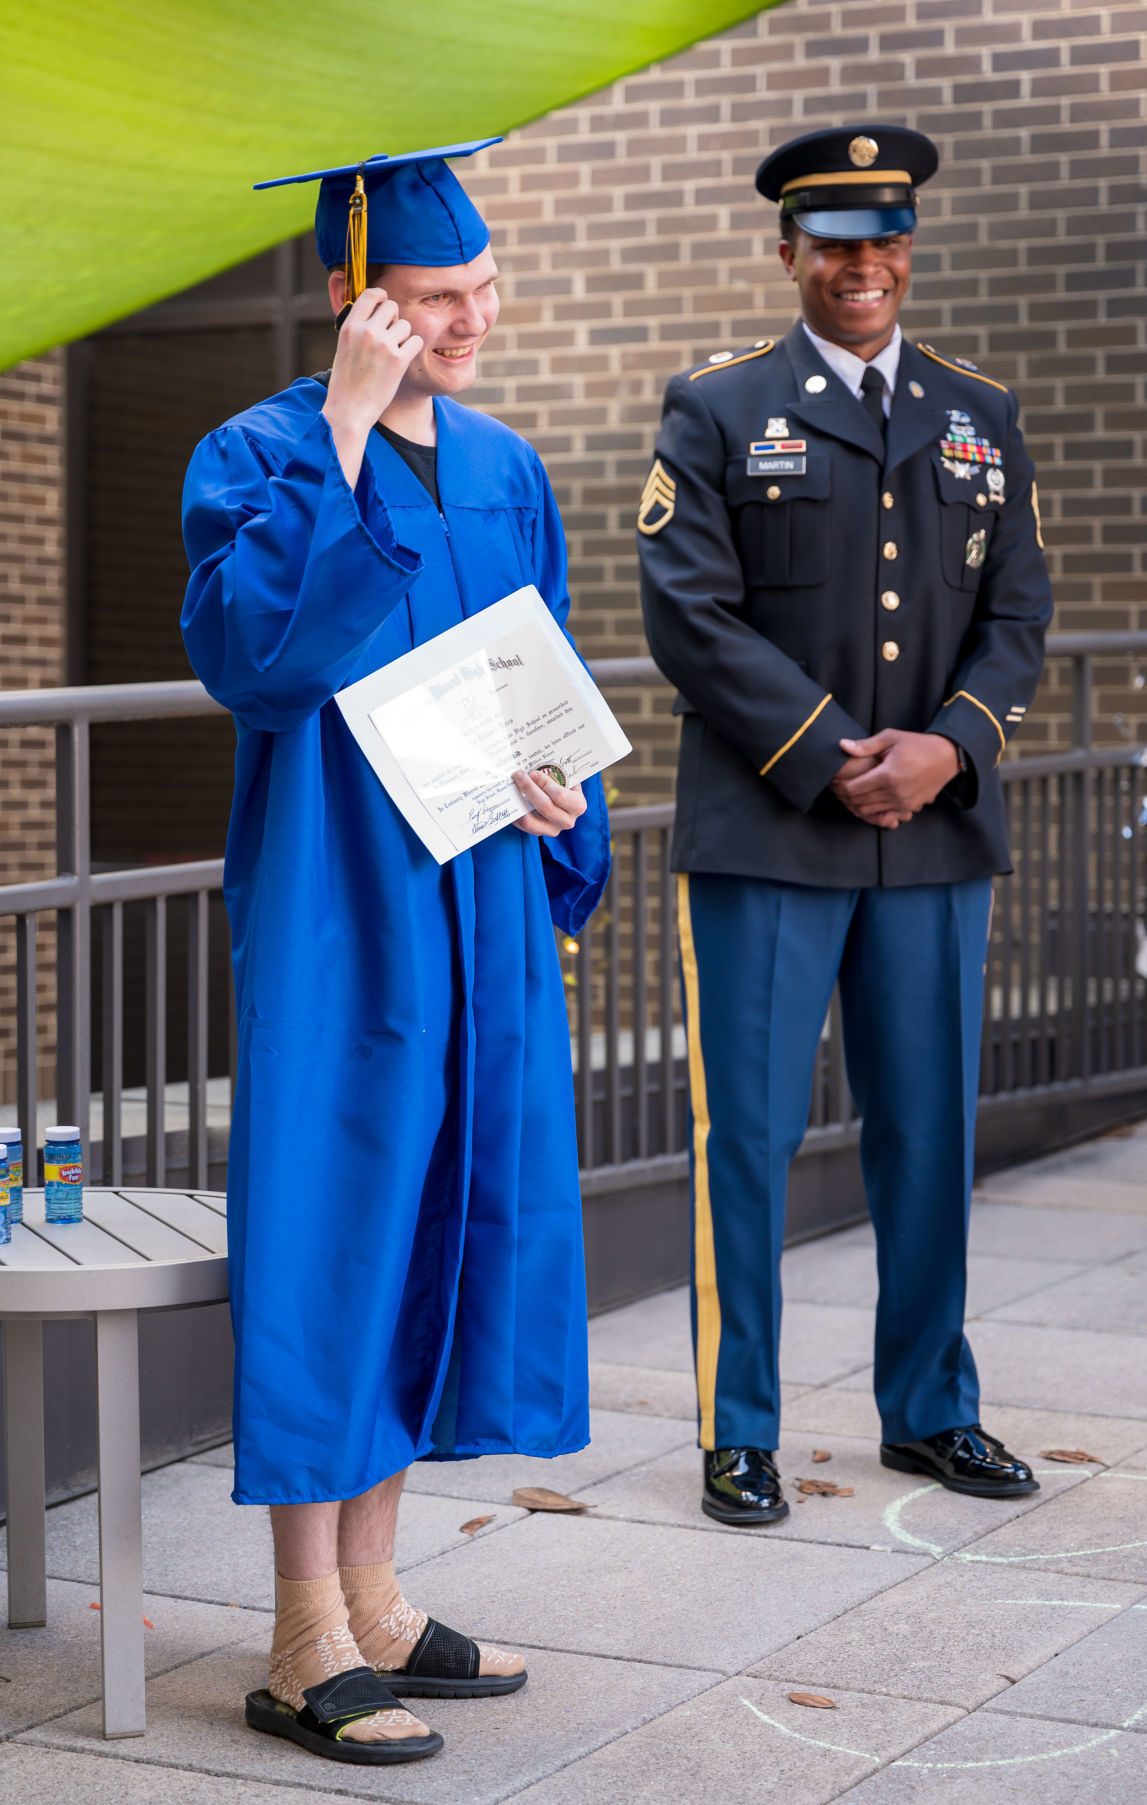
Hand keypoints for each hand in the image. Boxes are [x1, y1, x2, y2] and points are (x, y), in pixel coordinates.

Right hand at [322, 288, 423, 485]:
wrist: (349, 410)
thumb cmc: (346, 382)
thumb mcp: (344, 347)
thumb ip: (358, 328)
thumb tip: (376, 310)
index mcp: (350, 326)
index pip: (371, 295)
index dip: (382, 297)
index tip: (385, 304)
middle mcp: (366, 331)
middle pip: (392, 307)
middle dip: (394, 319)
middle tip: (389, 337)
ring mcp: (383, 345)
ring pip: (405, 325)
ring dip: (403, 337)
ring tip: (392, 354)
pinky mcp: (398, 361)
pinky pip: (416, 341)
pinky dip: (412, 350)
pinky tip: (402, 360)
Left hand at [512, 771, 586, 838]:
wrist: (563, 800)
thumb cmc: (563, 786)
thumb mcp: (566, 778)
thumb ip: (557, 772)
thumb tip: (536, 764)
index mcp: (578, 805)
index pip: (560, 796)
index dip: (544, 783)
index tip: (533, 773)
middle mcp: (567, 821)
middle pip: (545, 807)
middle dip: (529, 788)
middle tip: (519, 775)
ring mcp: (552, 830)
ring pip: (531, 820)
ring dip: (519, 803)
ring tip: (513, 788)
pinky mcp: (539, 833)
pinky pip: (523, 826)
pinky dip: (515, 813)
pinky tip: (512, 801)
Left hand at [834, 730, 958, 827]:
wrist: (946, 757)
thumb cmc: (917, 745)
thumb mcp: (891, 738)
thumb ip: (866, 745)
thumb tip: (842, 745)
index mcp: (888, 775)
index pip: (853, 789)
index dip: (839, 786)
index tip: (833, 780)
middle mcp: (895, 793)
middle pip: (858, 802)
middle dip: (844, 796)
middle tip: (837, 788)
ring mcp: (903, 803)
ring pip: (868, 811)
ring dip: (855, 805)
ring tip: (849, 794)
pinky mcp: (909, 808)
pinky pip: (884, 818)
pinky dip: (872, 813)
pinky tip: (867, 802)